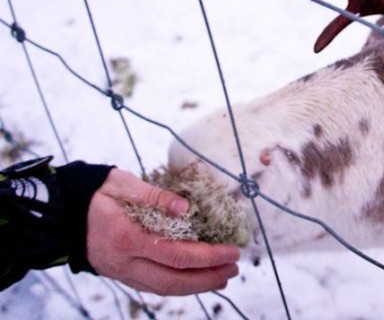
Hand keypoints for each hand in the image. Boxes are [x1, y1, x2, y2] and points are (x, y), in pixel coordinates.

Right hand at [86, 169, 240, 295]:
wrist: (60, 214)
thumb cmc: (94, 193)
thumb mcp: (122, 184)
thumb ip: (154, 195)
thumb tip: (186, 207)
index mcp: (127, 239)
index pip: (176, 255)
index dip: (207, 257)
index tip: (231, 251)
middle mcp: (125, 263)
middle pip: (173, 280)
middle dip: (207, 278)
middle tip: (234, 269)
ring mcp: (122, 273)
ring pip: (163, 289)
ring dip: (196, 287)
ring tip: (222, 278)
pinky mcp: (121, 275)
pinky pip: (153, 286)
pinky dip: (178, 286)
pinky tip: (195, 281)